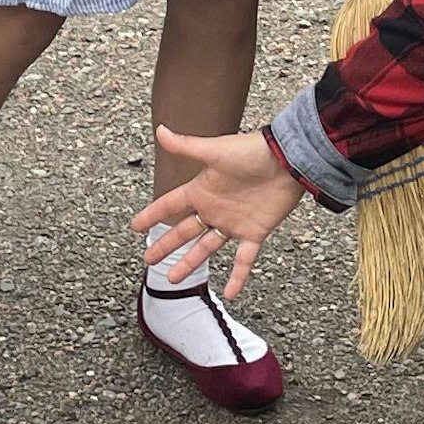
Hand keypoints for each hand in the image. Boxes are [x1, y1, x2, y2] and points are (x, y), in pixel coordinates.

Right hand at [133, 125, 308, 297]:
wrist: (288, 161)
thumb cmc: (252, 152)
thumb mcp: (215, 151)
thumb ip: (187, 146)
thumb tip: (160, 130)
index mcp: (201, 190)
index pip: (170, 205)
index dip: (152, 215)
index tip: (135, 227)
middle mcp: (214, 209)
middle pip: (184, 231)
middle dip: (166, 245)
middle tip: (148, 260)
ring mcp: (233, 223)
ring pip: (206, 248)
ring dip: (190, 263)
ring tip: (173, 280)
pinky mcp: (255, 233)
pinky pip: (243, 260)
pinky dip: (238, 276)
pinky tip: (231, 293)